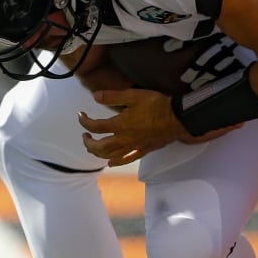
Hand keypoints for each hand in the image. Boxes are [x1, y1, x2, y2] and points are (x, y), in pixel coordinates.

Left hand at [78, 88, 192, 166]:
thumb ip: (113, 96)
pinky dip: (116, 162)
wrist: (176, 118)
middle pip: (100, 147)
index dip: (85, 122)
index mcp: (120, 124)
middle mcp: (124, 139)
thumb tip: (95, 96)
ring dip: (98, 153)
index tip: (81, 116)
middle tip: (85, 136)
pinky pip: (127, 159)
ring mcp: (133, 147)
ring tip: (93, 147)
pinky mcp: (143, 151)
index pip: (96, 126)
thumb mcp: (133, 96)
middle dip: (88, 142)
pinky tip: (111, 162)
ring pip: (110, 156)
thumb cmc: (156, 105)